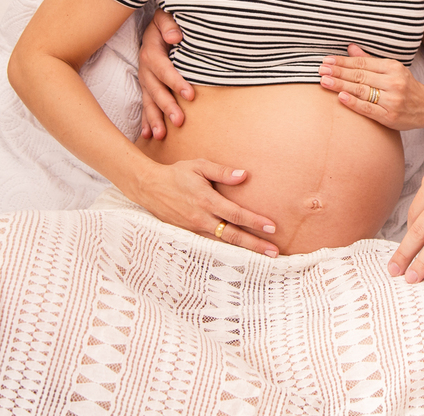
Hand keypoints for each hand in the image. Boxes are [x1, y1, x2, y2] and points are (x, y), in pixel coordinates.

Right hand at [132, 159, 279, 255]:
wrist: (149, 187)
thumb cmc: (177, 174)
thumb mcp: (199, 166)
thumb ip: (222, 172)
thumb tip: (244, 175)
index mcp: (207, 201)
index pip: (236, 215)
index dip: (255, 222)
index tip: (272, 227)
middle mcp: (201, 218)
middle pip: (233, 236)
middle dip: (255, 245)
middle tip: (274, 252)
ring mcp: (194, 229)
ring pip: (223, 244)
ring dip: (243, 251)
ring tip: (262, 258)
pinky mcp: (188, 234)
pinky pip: (210, 245)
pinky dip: (226, 252)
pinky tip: (239, 256)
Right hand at [139, 10, 193, 138]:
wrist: (154, 26)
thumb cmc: (166, 23)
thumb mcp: (165, 17)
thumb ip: (168, 24)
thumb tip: (175, 37)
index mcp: (151, 51)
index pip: (164, 69)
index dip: (176, 82)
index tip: (190, 95)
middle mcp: (145, 68)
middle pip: (155, 89)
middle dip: (167, 106)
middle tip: (179, 121)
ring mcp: (145, 79)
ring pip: (149, 101)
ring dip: (155, 119)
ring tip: (162, 135)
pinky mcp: (146, 87)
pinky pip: (145, 105)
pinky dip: (146, 121)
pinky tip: (148, 135)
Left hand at [318, 44, 423, 130]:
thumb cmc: (406, 86)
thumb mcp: (392, 70)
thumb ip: (370, 60)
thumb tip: (350, 47)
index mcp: (393, 67)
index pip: (362, 63)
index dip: (343, 61)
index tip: (327, 60)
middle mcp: (393, 82)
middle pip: (360, 76)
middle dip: (338, 72)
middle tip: (320, 70)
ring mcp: (392, 100)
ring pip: (362, 91)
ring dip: (340, 86)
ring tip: (324, 82)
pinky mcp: (390, 116)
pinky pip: (368, 108)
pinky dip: (353, 103)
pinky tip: (340, 98)